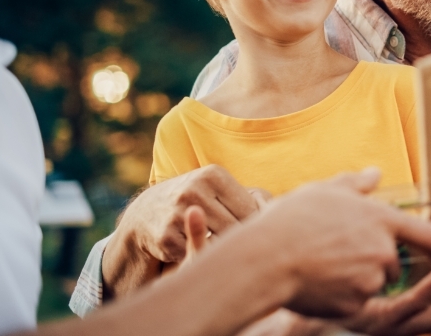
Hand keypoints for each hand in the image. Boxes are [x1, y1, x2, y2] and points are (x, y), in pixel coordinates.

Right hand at [103, 165, 261, 297]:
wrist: (147, 212)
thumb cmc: (198, 199)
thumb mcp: (219, 188)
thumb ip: (252, 198)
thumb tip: (283, 213)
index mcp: (213, 174)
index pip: (250, 210)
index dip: (256, 226)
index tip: (256, 234)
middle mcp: (194, 190)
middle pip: (235, 228)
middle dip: (239, 240)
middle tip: (242, 248)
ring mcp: (177, 214)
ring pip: (217, 243)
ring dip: (222, 250)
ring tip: (223, 250)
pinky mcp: (166, 237)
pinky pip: (196, 255)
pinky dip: (199, 256)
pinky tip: (197, 251)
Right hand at [242, 168, 430, 318]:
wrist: (265, 259)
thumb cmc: (290, 221)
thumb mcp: (323, 191)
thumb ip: (355, 184)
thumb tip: (375, 172)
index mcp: (381, 219)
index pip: (426, 234)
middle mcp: (383, 249)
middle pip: (392, 262)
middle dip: (374, 261)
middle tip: (336, 253)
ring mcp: (370, 278)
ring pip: (372, 283)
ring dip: (356, 278)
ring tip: (321, 265)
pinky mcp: (355, 303)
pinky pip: (355, 302)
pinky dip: (342, 297)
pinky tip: (317, 284)